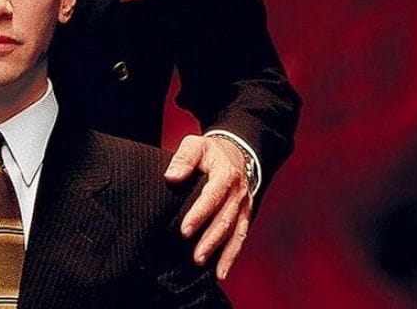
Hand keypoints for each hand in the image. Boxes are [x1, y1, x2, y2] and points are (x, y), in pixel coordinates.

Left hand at [164, 134, 252, 279]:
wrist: (237, 152)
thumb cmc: (210, 151)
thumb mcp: (196, 144)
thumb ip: (184, 158)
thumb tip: (172, 176)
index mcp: (226, 174)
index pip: (212, 196)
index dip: (199, 214)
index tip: (184, 230)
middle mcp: (239, 192)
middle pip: (225, 219)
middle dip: (210, 239)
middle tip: (194, 255)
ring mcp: (244, 206)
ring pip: (235, 232)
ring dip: (221, 251)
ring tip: (205, 265)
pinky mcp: (245, 216)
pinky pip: (241, 237)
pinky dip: (232, 255)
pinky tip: (221, 272)